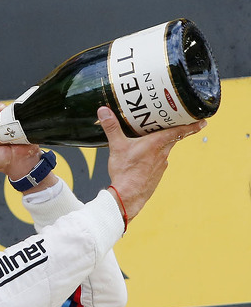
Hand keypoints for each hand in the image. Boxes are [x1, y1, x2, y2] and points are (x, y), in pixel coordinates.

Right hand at [100, 106, 205, 221]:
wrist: (128, 196)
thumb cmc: (125, 173)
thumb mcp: (116, 146)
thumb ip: (111, 127)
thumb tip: (104, 111)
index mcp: (156, 143)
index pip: (179, 131)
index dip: (191, 125)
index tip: (202, 121)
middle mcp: (162, 153)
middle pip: (172, 138)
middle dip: (172, 131)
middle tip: (171, 123)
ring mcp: (161, 165)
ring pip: (164, 150)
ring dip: (160, 145)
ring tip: (151, 140)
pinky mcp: (156, 175)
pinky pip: (158, 162)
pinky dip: (153, 158)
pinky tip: (143, 159)